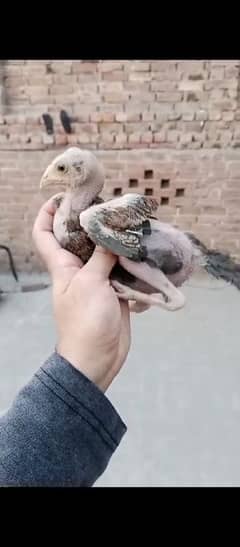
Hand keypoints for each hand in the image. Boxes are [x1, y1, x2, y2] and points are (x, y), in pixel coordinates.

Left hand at [32, 196, 130, 391]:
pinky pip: (123, 271)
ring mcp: (97, 281)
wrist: (97, 358)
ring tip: (132, 225)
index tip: (62, 197)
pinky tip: (143, 252)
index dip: (47, 214)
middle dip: (92, 222)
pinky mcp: (115, 292)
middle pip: (80, 239)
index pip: (44, 235)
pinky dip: (132, 263)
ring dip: (117, 241)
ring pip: (105, 254)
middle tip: (111, 206)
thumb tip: (110, 234)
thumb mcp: (90, 283)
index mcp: (62, 266)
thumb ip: (101, 257)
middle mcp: (78, 270)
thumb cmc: (85, 321)